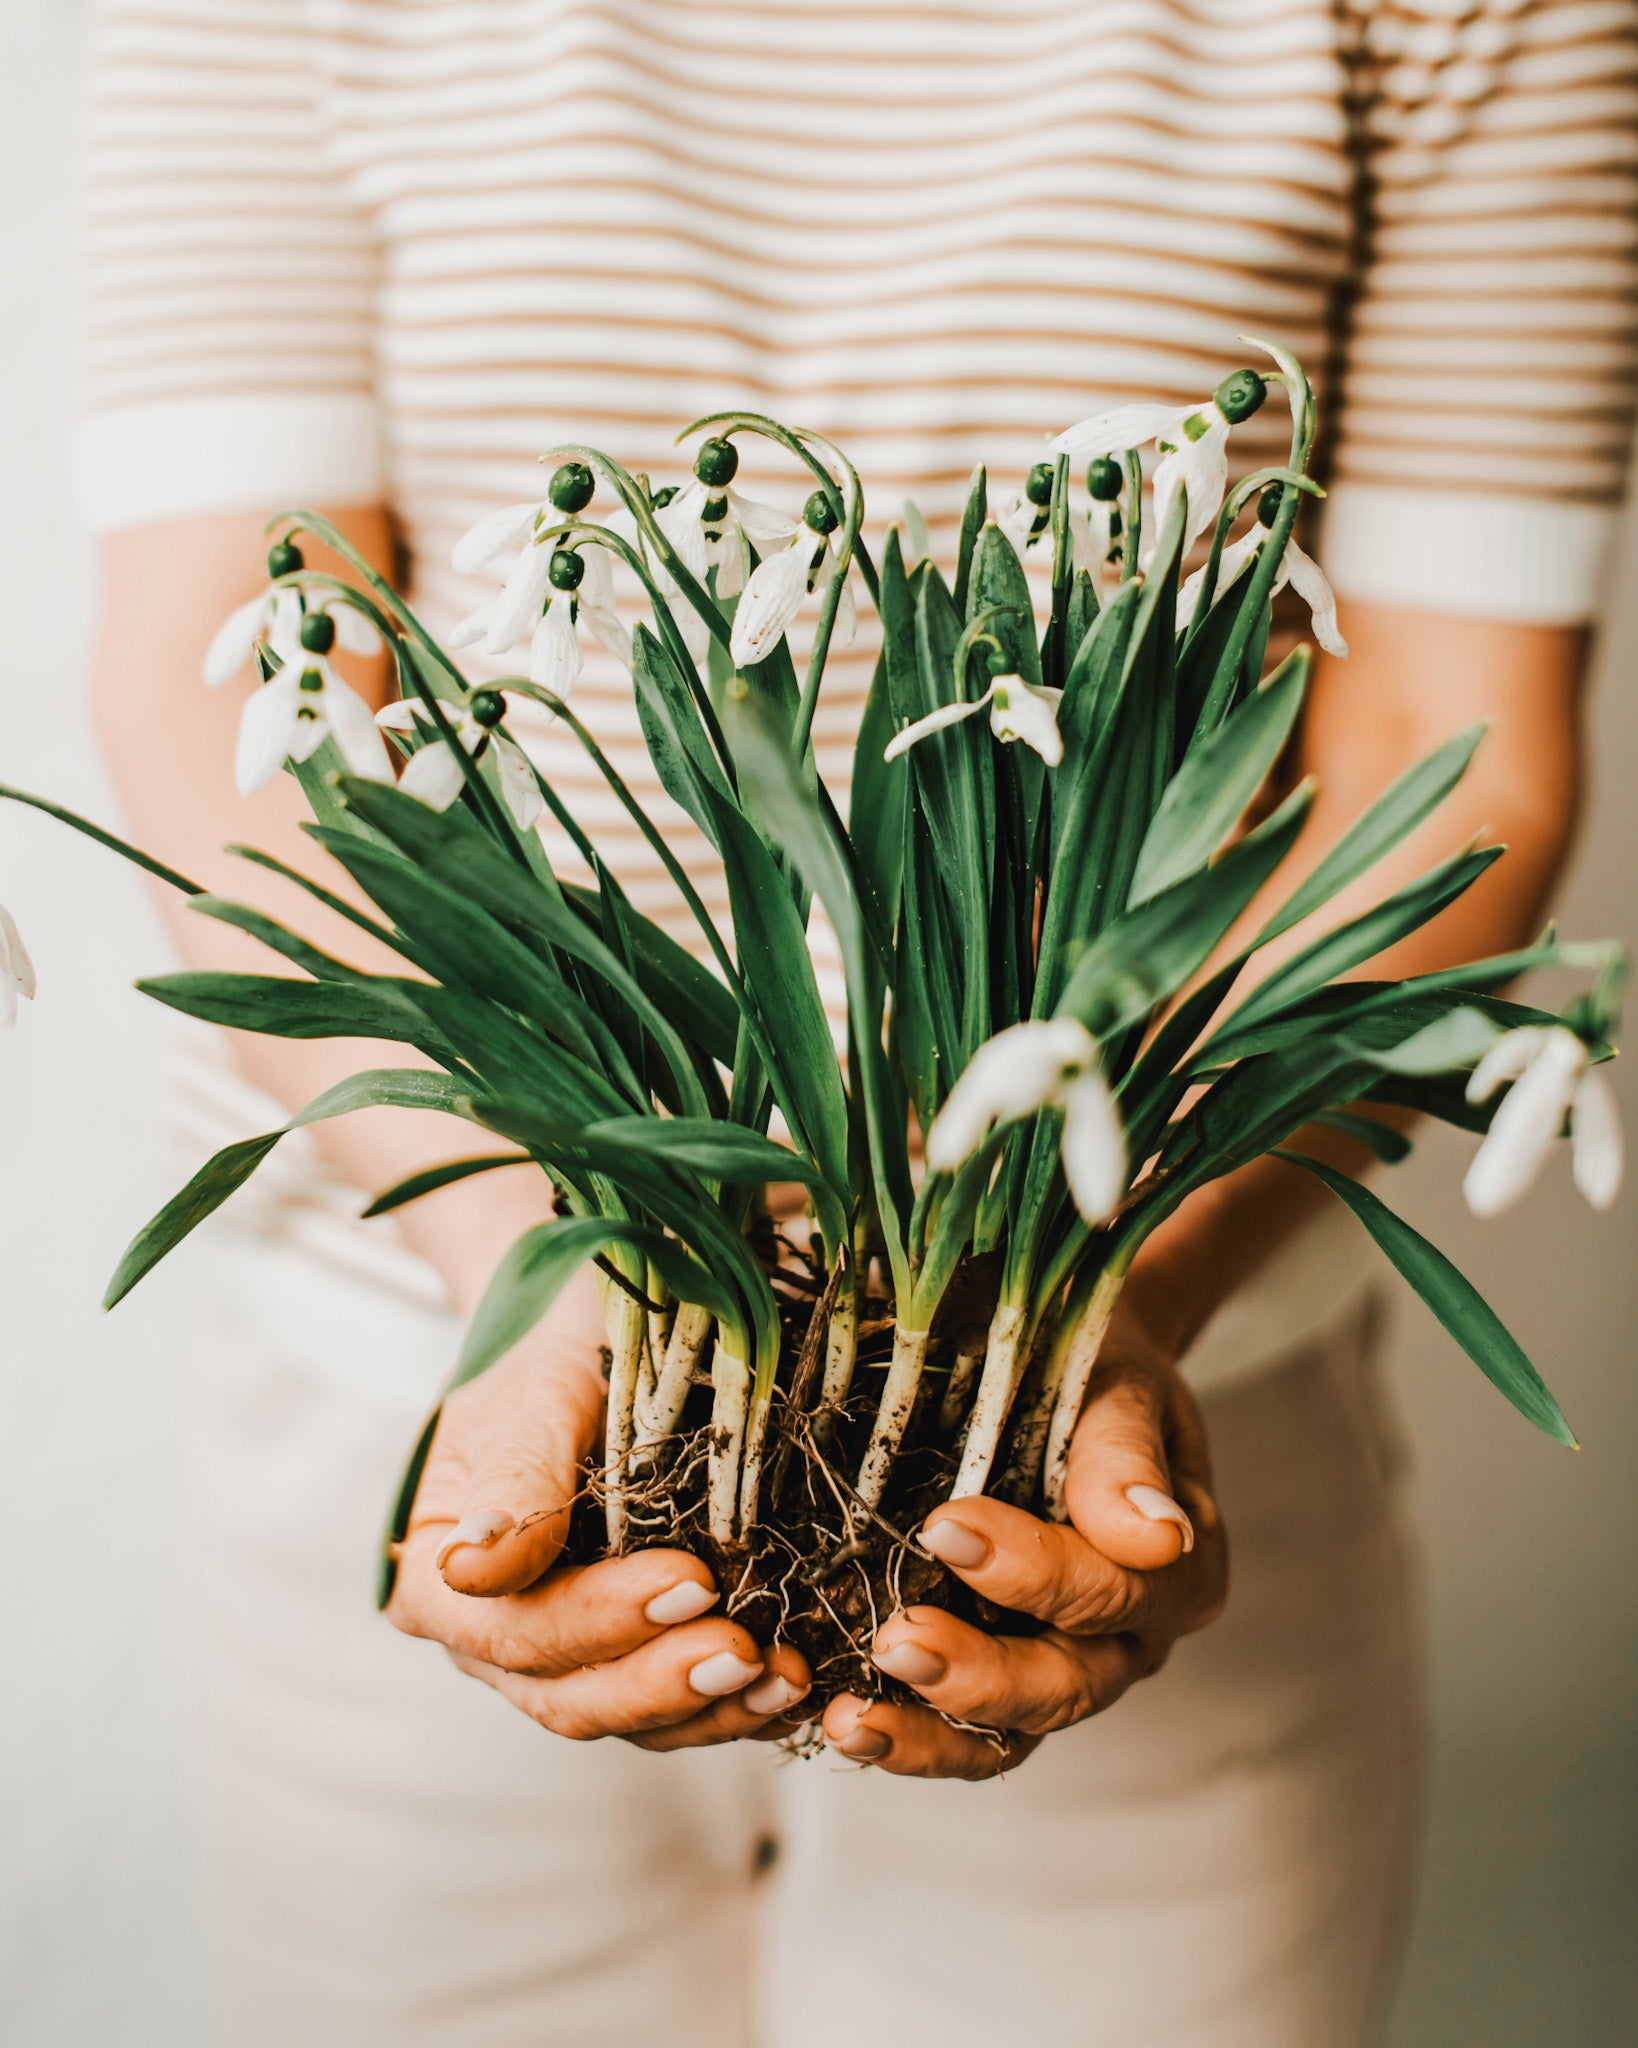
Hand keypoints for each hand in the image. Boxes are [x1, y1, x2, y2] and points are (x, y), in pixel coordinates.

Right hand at [386, 1324, 811, 1747]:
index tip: (689, 1581)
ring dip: (712, 1707)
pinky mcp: (632, 1656)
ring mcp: (564, 1657)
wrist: (592, 1336)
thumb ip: (513, 1477)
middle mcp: (492, 1639)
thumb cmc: (553, 1352)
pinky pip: (679, 1706)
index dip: (600, 1619)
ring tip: (786, 1677)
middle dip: (663, 1681)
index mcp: (440, 1581)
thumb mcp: (531, 1392)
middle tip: (746, 1650)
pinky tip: (792, 1687)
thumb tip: (474, 1567)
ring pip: (631, 1719)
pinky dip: (737, 1703)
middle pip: (570, 1695)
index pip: (516, 1629)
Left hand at [820, 1306, 1225, 1778]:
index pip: (1114, 1591)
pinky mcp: (1007, 1684)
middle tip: (897, 1640)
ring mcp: (1068, 1668)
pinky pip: (967, 1736)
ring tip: (854, 1719)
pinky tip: (845, 1722)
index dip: (1034, 1571)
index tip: (946, 1525)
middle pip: (1066, 1684)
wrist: (1072, 1380)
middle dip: (978, 1673)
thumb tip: (1156, 1534)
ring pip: (1012, 1733)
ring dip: (931, 1733)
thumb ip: (1126, 1457)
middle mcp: (1130, 1639)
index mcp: (1177, 1570)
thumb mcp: (1119, 1388)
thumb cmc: (1096, 1375)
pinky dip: (909, 1737)